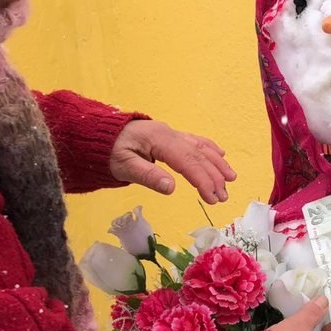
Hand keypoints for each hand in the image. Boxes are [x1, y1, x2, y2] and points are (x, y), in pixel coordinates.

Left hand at [109, 120, 235, 203]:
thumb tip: (171, 188)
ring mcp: (172, 133)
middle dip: (214, 176)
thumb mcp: (123, 165)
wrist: (100, 133)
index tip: (212, 197)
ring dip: (217, 163)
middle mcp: (171, 134)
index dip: (203, 180)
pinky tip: (221, 155)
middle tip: (223, 196)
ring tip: (230, 179)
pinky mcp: (171, 136)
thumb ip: (147, 175)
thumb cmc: (110, 150)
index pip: (188, 161)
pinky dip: (210, 148)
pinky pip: (195, 141)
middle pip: (198, 155)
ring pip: (201, 147)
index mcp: (160, 140)